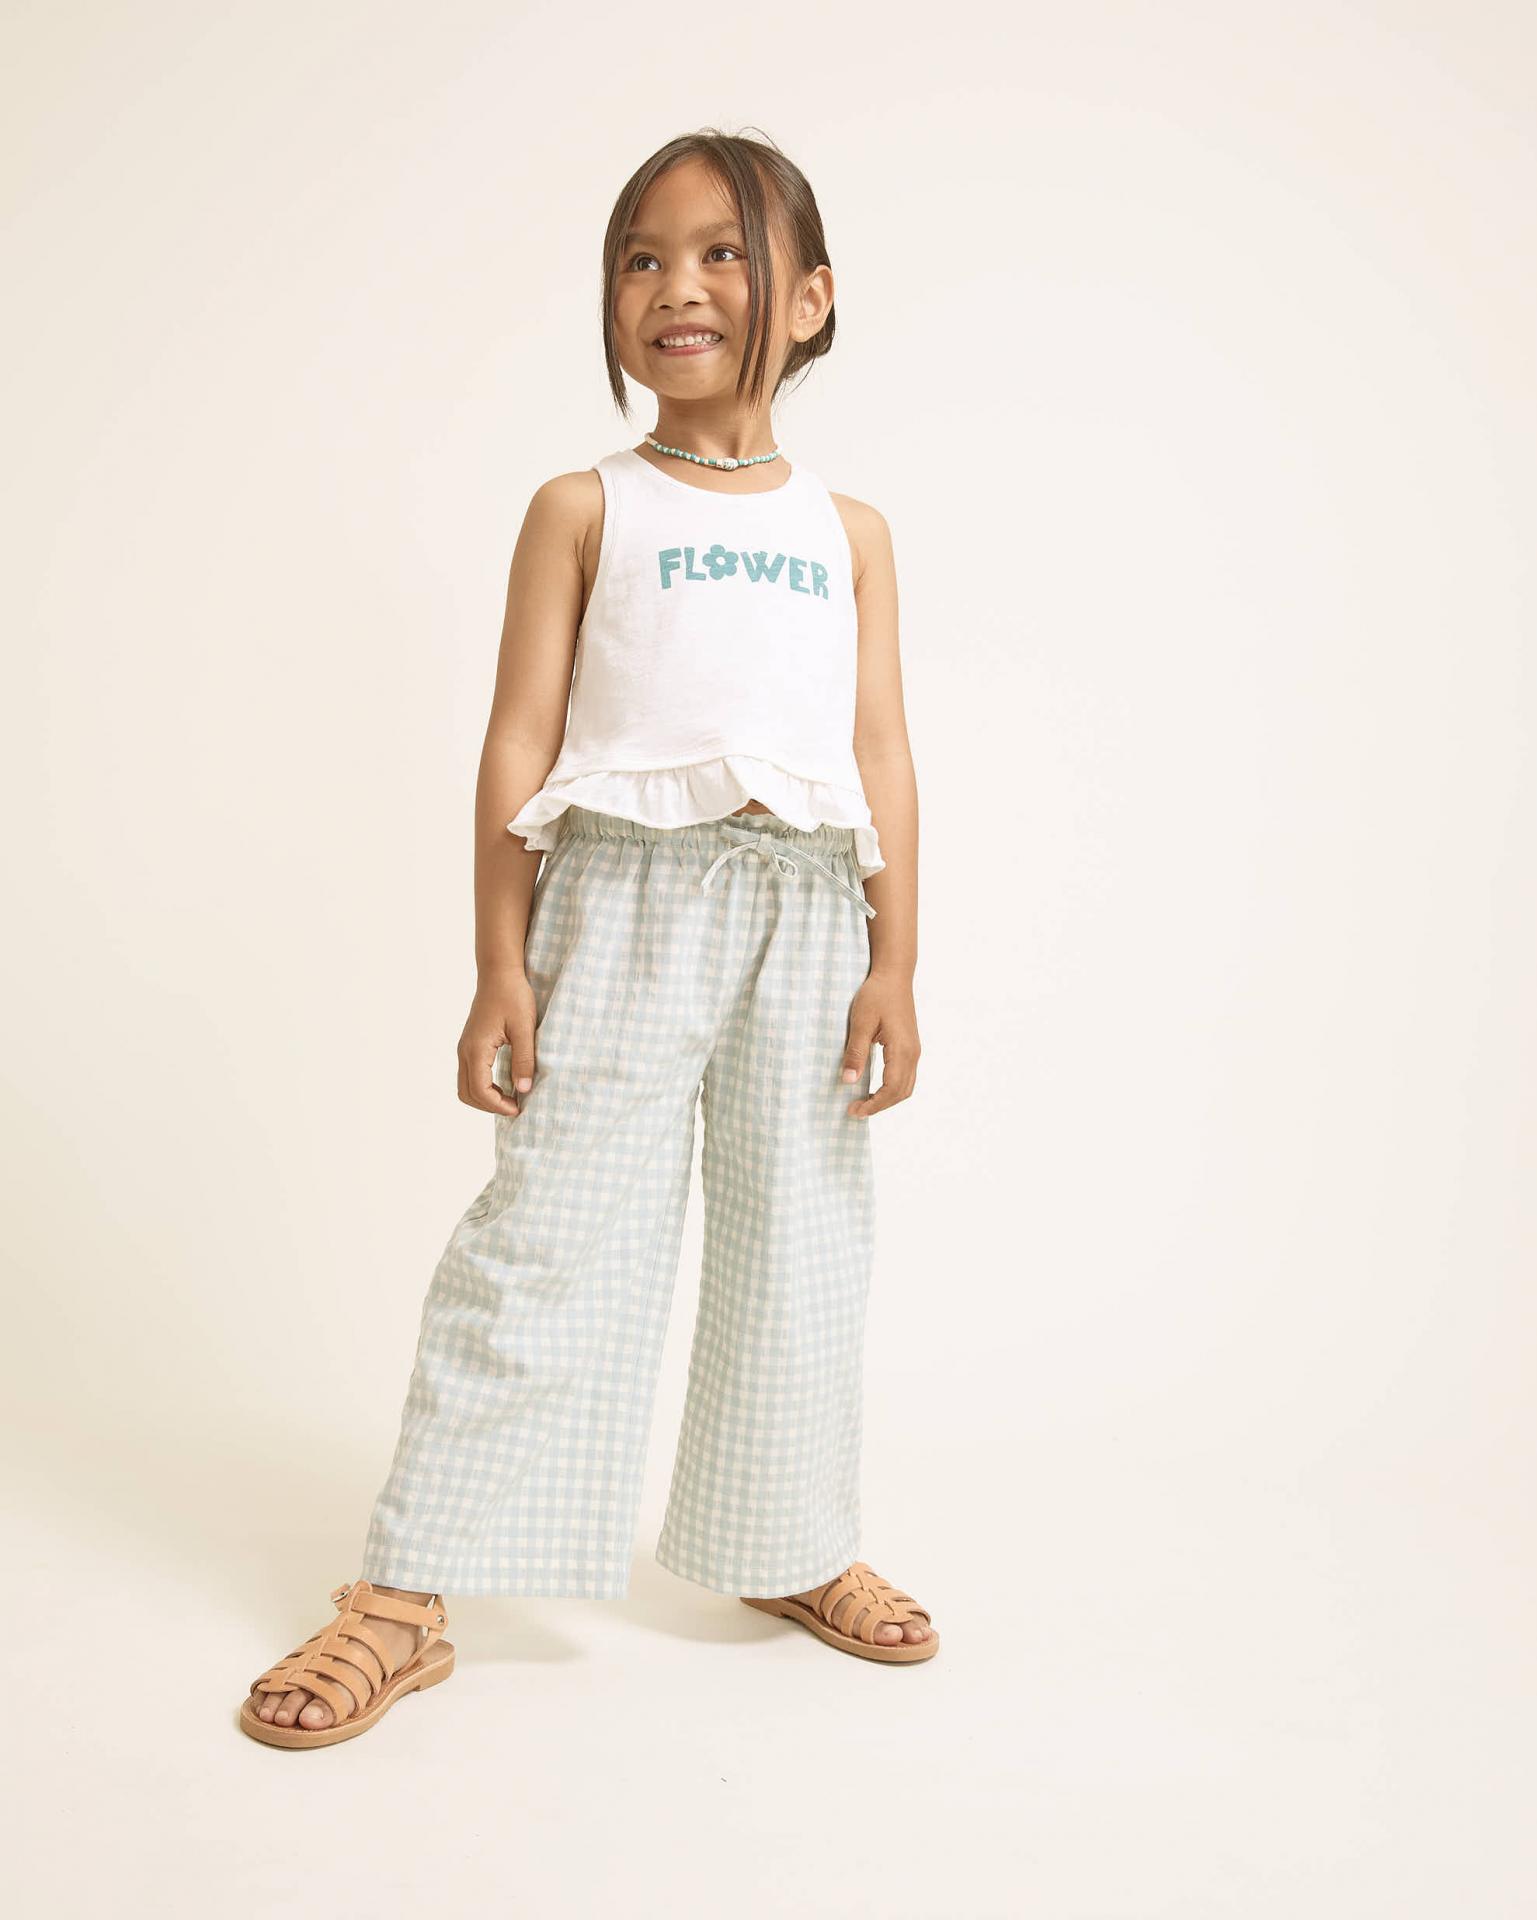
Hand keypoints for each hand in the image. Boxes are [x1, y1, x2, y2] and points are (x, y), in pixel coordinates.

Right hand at [457, 967, 537, 1116]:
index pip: (480, 1090)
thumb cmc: (513, 996)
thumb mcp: (524, 1029)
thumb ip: (524, 1060)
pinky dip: (482, 1086)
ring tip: (510, 1097)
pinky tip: (504, 1083)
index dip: (498, 1105)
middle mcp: (464, 1050)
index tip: (519, 1108)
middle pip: (466, 1093)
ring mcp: (464, 1047)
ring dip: (485, 1097)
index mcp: (476, 1048)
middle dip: (489, 1106)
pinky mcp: (469, 1044)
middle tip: (515, 1106)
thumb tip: (524, 1089)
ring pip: (465, 1086)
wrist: (499, 973)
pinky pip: (469, 1074)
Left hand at [841, 970, 919, 1117]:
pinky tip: (875, 1088)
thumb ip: (855, 1052)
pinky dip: (892, 1089)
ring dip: (887, 1099)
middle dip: (879, 1106)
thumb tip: (848, 1081)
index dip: (873, 1105)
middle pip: (901, 1093)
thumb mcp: (860, 1022)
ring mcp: (914, 1050)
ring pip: (906, 1086)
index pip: (891, 1089)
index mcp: (902, 1049)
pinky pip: (906, 1076)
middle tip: (855, 1110)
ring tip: (864, 1102)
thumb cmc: (876, 994)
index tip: (853, 1110)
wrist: (894, 975)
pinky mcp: (911, 1047)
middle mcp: (913, 1053)